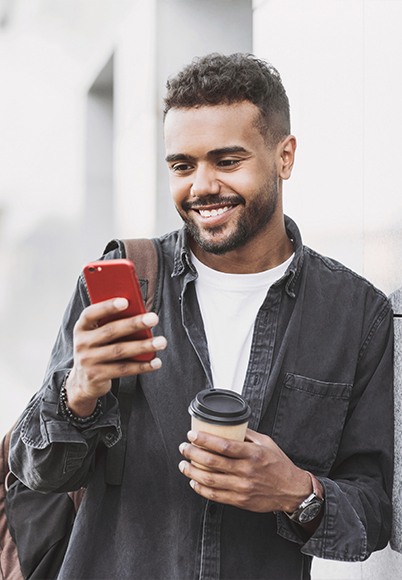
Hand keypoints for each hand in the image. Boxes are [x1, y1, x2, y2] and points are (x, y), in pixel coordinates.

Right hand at [66, 297, 166, 415]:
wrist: (83, 380)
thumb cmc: (97, 348)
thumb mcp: (97, 334)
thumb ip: (111, 322)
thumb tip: (140, 313)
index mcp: (82, 327)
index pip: (91, 313)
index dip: (107, 307)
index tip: (126, 301)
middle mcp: (82, 343)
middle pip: (110, 331)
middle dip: (134, 324)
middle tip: (153, 318)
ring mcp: (87, 361)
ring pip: (119, 351)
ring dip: (143, 346)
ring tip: (161, 341)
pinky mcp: (96, 376)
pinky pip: (123, 369)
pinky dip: (142, 366)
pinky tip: (156, 362)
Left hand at [178, 428, 310, 512]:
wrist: (291, 490)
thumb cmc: (278, 464)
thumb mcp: (266, 442)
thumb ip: (247, 434)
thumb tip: (228, 424)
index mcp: (252, 454)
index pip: (223, 445)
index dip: (204, 440)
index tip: (192, 435)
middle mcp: (246, 471)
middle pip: (212, 462)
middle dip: (193, 453)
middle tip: (184, 447)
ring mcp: (242, 487)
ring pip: (210, 480)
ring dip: (192, 472)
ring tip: (184, 464)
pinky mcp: (240, 501)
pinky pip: (215, 496)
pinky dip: (201, 488)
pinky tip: (194, 481)